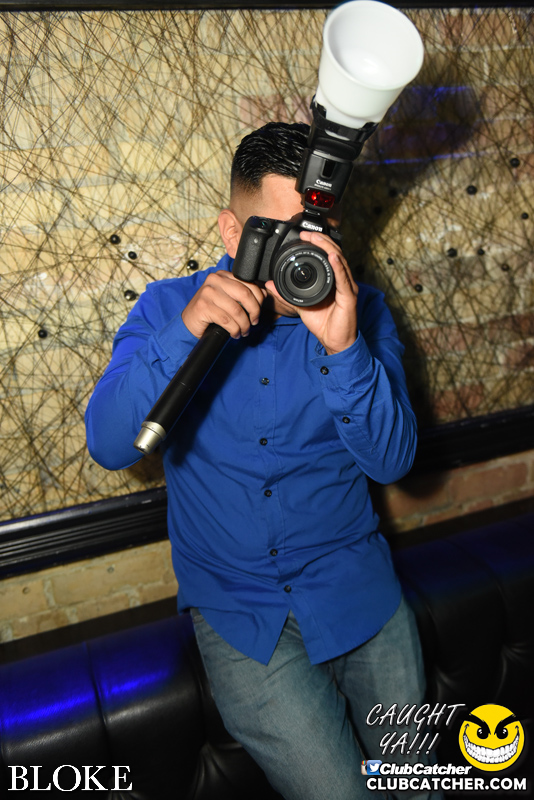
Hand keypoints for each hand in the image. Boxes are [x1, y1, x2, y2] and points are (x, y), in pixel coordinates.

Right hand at [182, 270, 266, 339]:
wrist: (189, 322)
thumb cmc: (211, 311)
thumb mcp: (229, 299)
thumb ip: (244, 294)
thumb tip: (264, 293)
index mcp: (224, 275)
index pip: (249, 283)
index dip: (259, 300)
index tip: (258, 313)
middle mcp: (215, 280)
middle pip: (245, 295)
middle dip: (254, 312)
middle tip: (254, 323)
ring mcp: (208, 292)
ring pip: (237, 310)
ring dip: (244, 325)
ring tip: (244, 331)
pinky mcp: (203, 307)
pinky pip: (227, 320)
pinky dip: (234, 330)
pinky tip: (235, 334)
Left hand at [266, 231, 357, 354]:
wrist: (335, 342)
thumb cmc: (324, 324)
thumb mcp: (301, 306)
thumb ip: (286, 294)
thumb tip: (271, 284)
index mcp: (333, 280)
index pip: (327, 256)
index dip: (318, 244)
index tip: (303, 237)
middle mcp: (342, 281)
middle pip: (335, 254)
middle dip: (322, 241)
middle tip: (308, 234)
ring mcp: (348, 287)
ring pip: (340, 262)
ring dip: (329, 248)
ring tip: (317, 239)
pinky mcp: (349, 297)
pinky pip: (344, 279)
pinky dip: (338, 266)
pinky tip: (332, 257)